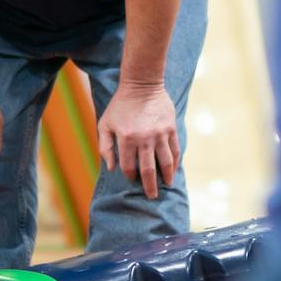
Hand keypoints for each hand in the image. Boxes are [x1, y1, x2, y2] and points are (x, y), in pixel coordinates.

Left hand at [98, 82, 178, 199]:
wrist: (142, 84)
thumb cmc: (120, 106)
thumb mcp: (105, 124)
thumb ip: (105, 147)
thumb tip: (111, 168)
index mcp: (126, 138)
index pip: (128, 166)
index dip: (130, 175)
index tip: (132, 178)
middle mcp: (144, 138)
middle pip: (148, 170)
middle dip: (150, 186)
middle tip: (152, 196)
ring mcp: (159, 134)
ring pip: (165, 162)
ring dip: (166, 177)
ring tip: (166, 185)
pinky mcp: (170, 129)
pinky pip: (175, 151)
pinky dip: (175, 163)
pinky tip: (173, 170)